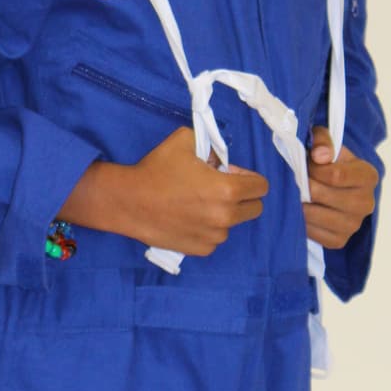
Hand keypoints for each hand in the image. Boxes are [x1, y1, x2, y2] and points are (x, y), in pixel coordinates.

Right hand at [62, 126, 267, 255]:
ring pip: (233, 224)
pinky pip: (215, 238)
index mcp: (227, 190)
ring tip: (197, 203)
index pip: (261, 187)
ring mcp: (214, 236)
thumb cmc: (156, 169)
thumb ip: (212, 147)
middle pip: (255, 209)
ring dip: (224, 213)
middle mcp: (226, 217)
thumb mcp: (185, 140)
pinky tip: (188, 218)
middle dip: (243, 197)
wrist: (128, 202)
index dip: (249, 178)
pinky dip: (208, 228)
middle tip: (220, 189)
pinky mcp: (201, 249)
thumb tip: (221, 162)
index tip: (233, 175)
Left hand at [303, 126, 377, 249]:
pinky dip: (301, 222)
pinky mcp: (340, 240)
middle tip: (294, 180)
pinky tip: (299, 210)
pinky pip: (313, 233)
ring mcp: (354, 224)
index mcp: (368, 176)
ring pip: (314, 215)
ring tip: (294, 194)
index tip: (306, 164)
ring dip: (298, 204)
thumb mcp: (327, 143)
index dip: (313, 169)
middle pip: (321, 195)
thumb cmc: (330, 161)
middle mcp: (366, 203)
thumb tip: (319, 156)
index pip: (335, 175)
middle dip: (302, 186)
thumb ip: (323, 141)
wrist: (336, 186)